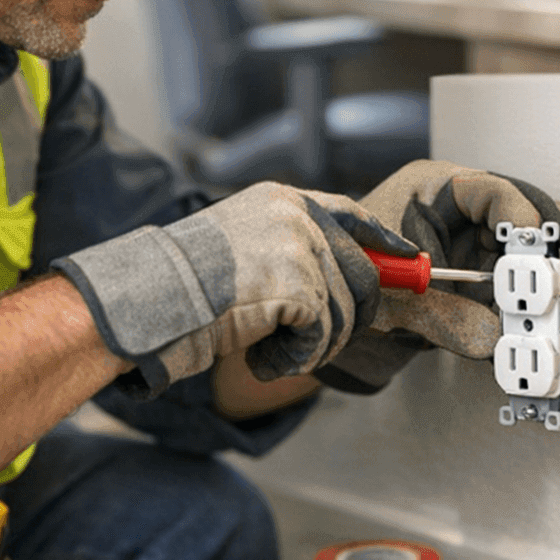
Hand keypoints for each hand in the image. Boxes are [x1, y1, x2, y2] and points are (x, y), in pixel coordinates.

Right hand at [54, 182, 412, 395]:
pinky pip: (323, 335)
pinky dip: (296, 358)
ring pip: (344, 313)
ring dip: (313, 346)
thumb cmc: (182, 285)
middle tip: (314, 342)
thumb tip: (343, 283)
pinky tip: (263, 356)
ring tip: (269, 349)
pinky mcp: (300, 286)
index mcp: (283, 201)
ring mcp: (301, 248)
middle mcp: (298, 216)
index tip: (410, 260)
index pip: (351, 213)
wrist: (150, 298)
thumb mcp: (242, 247)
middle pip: (363, 273)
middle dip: (351, 318)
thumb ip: (289, 252)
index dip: (384, 242)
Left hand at [315, 160, 559, 393]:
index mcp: (430, 190)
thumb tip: (491, 337)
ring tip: (539, 310)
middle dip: (536, 254)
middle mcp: (456, 212)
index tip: (535, 252)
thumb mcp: (389, 301)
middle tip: (551, 281)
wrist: (327, 318)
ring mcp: (469, 243)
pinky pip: (509, 288)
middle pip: (518, 221)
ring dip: (530, 285)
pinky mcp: (475, 276)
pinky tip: (525, 326)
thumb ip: (441, 319)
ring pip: (520, 256)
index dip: (519, 220)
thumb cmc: (344, 284)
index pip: (491, 191)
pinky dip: (518, 309)